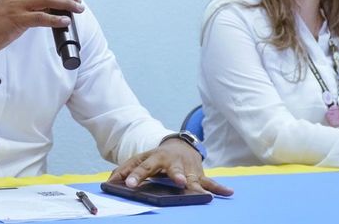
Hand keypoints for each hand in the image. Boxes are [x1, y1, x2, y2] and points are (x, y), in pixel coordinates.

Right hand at [0, 0, 83, 67]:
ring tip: (77, 9)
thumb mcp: (10, 4)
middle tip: (78, 0)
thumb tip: (50, 5)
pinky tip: (64, 22)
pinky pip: (41, 18)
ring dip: (67, 3)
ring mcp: (17, 6)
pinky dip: (56, 19)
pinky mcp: (17, 20)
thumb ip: (27, 1)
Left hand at [107, 139, 233, 195]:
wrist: (180, 146)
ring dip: (196, 184)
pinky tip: (228, 192)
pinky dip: (219, 188)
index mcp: (156, 157)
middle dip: (177, 175)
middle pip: (174, 169)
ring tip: (199, 191)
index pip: (145, 167)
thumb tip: (110, 180)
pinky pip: (210, 182)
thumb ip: (126, 169)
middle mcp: (174, 162)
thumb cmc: (157, 157)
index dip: (137, 175)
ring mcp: (188, 168)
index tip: (129, 184)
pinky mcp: (200, 174)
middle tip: (179, 181)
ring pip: (193, 177)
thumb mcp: (140, 159)